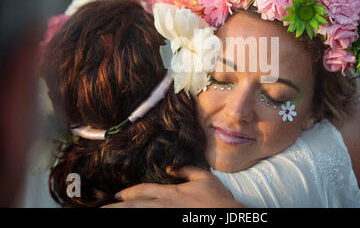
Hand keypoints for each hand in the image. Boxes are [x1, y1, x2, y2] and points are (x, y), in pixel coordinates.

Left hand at [101, 166, 244, 207]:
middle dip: (117, 208)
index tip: (117, 196)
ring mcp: (167, 216)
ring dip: (124, 214)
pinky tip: (130, 219)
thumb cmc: (217, 198)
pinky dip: (138, 219)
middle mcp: (165, 205)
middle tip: (101, 210)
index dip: (128, 193)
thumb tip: (170, 167)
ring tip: (107, 214)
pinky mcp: (172, 224)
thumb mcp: (204, 177)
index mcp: (171, 192)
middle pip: (135, 206)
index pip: (144, 191)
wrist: (227, 216)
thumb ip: (186, 170)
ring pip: (140, 214)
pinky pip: (149, 221)